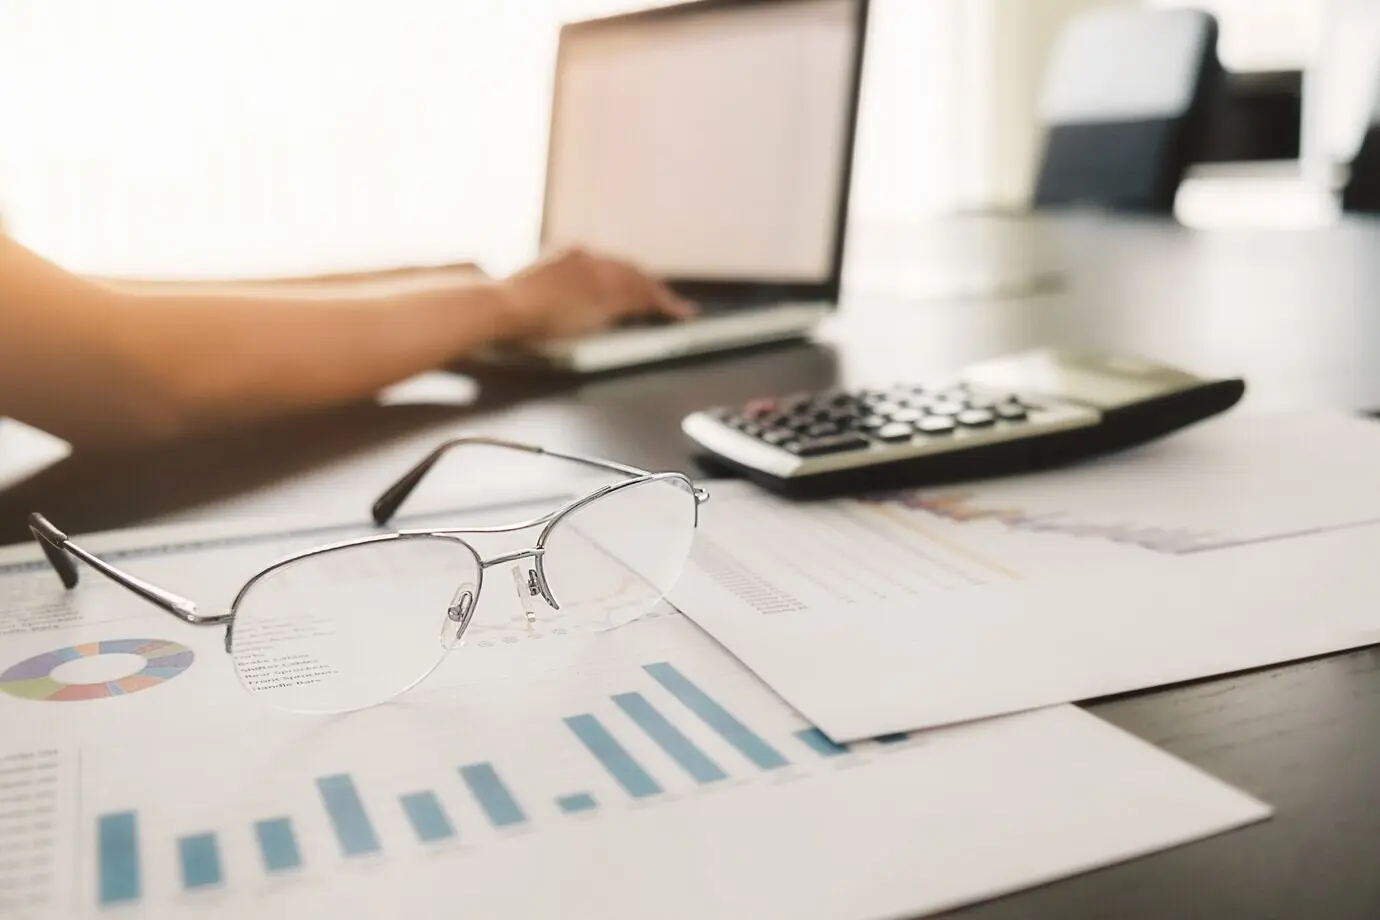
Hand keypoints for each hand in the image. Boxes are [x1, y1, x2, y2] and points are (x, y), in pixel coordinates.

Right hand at [496, 246, 695, 339]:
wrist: (501, 306)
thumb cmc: (504, 307)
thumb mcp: (530, 294)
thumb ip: (548, 293)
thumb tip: (552, 305)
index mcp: (569, 256)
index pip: (608, 266)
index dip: (626, 278)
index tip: (637, 287)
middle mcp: (587, 259)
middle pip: (628, 270)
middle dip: (649, 285)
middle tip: (668, 299)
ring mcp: (597, 275)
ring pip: (640, 282)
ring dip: (661, 295)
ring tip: (679, 309)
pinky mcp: (606, 294)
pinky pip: (644, 297)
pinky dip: (664, 304)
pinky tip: (678, 312)